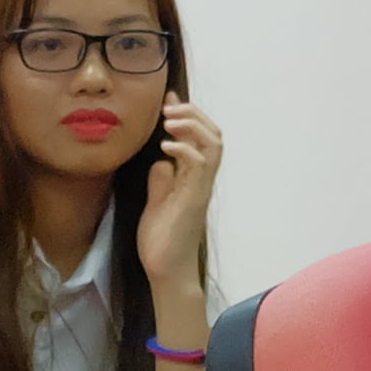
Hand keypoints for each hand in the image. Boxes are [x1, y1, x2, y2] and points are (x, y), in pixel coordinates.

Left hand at [137, 100, 224, 314]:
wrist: (166, 271)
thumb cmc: (162, 241)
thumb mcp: (156, 202)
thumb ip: (161, 181)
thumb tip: (162, 160)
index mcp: (193, 178)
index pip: (200, 138)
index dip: (188, 115)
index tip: (169, 99)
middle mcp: (202, 180)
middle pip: (214, 135)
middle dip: (194, 114)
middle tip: (170, 107)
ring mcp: (201, 188)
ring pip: (214, 145)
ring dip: (194, 126)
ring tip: (171, 119)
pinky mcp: (195, 199)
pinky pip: (200, 166)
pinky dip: (185, 150)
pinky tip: (166, 146)